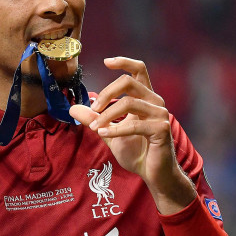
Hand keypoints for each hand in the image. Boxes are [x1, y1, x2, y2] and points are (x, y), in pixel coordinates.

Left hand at [69, 57, 195, 213]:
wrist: (152, 173)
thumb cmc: (135, 151)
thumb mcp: (108, 132)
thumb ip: (94, 118)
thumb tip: (73, 108)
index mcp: (145, 97)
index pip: (138, 70)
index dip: (124, 62)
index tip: (106, 62)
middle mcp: (155, 101)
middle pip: (128, 82)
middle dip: (106, 93)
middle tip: (92, 108)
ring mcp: (160, 114)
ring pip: (129, 103)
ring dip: (106, 115)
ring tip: (94, 127)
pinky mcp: (162, 129)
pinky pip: (134, 124)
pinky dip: (115, 129)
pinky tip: (103, 134)